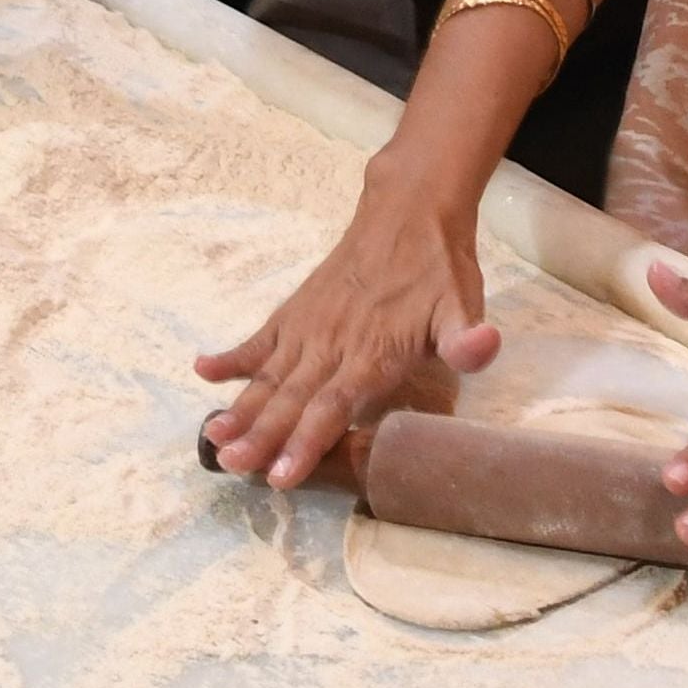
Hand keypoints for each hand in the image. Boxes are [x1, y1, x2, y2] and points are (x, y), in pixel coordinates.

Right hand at [195, 161, 498, 486]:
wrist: (408, 212)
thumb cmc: (439, 271)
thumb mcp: (464, 304)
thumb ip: (467, 337)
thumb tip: (484, 347)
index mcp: (373, 352)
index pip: (334, 406)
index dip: (306, 442)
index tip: (281, 475)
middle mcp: (333, 344)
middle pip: (292, 398)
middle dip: (261, 435)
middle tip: (232, 465)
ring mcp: (308, 328)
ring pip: (270, 376)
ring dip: (241, 407)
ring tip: (213, 437)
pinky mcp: (295, 313)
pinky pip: (259, 340)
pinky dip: (232, 358)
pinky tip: (203, 373)